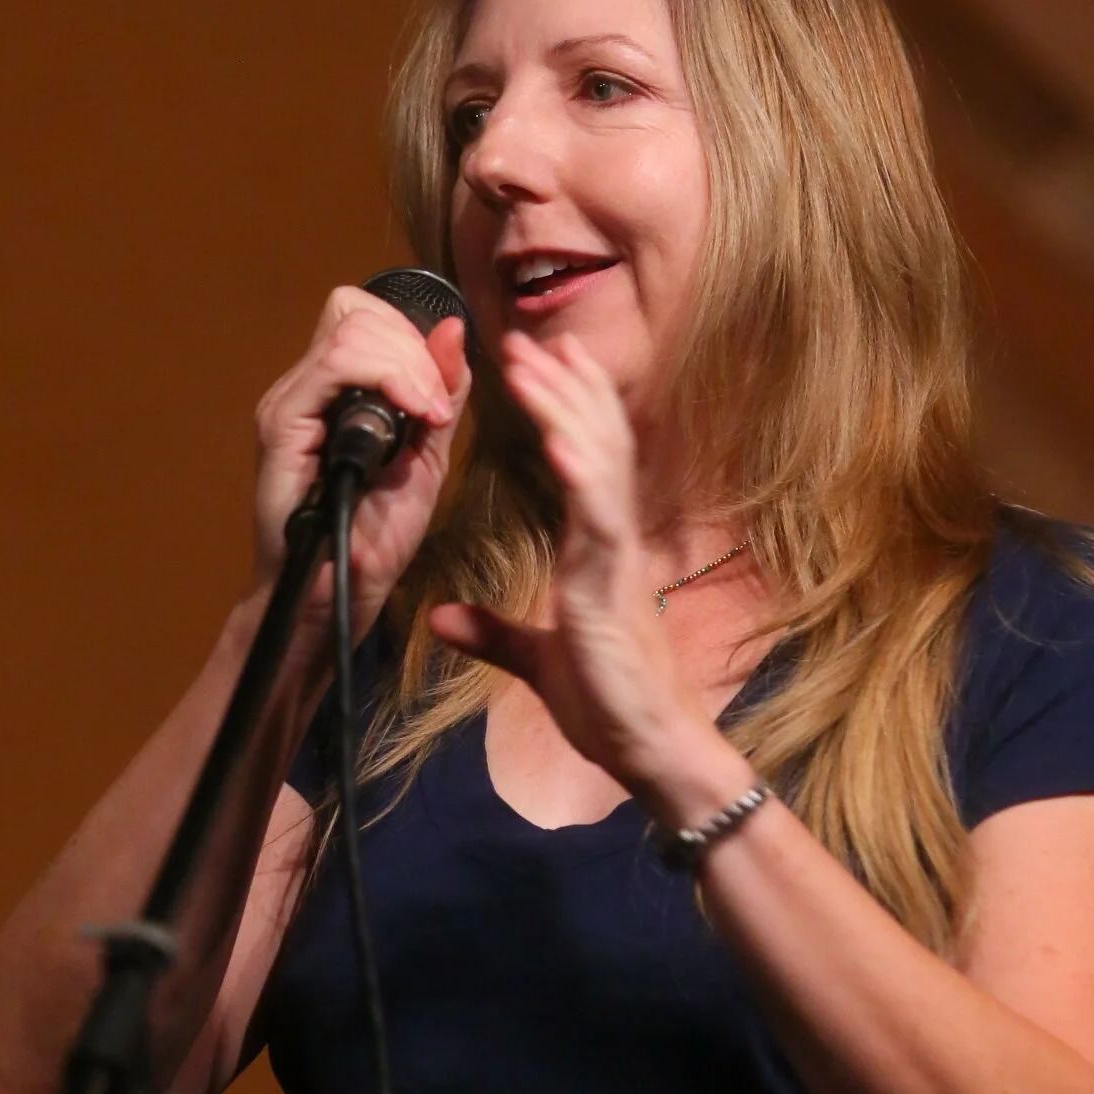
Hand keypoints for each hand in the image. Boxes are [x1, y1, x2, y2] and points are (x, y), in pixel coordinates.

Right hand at [252, 287, 471, 641]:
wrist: (343, 591)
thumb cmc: (376, 535)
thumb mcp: (427, 454)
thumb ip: (440, 393)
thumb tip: (452, 328)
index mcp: (333, 390)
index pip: (366, 315)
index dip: (411, 334)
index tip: (441, 389)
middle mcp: (305, 387)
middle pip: (358, 312)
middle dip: (415, 349)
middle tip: (437, 407)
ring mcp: (289, 404)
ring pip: (349, 330)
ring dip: (407, 364)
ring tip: (427, 416)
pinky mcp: (282, 426)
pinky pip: (332, 367)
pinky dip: (386, 378)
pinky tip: (413, 417)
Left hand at [428, 330, 698, 784]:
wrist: (651, 755)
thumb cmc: (611, 710)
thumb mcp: (537, 664)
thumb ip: (495, 634)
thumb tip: (442, 617)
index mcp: (594, 554)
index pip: (584, 463)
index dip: (566, 410)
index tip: (541, 364)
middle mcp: (610, 546)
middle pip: (594, 447)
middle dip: (565, 390)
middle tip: (531, 338)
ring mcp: (616, 564)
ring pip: (599, 469)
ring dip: (568, 412)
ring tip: (539, 363)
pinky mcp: (612, 593)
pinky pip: (600, 526)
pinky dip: (584, 481)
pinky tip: (563, 442)